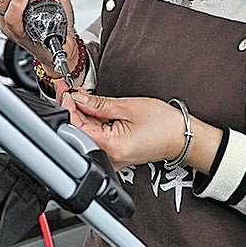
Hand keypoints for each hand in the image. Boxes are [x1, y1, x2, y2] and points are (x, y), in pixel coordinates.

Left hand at [63, 92, 222, 171]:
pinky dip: (91, 121)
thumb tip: (77, 98)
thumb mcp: (127, 107)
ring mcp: (110, 158)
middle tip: (68, 88)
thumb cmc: (163, 124)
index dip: (68, 106)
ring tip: (79, 95)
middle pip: (78, 131)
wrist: (180, 137)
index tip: (66, 91)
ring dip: (80, 113)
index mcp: (111, 146)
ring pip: (85, 134)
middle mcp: (108, 157)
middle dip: (71, 108)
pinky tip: (90, 108)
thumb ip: (98, 104)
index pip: (76, 126)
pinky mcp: (113, 154)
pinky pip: (95, 137)